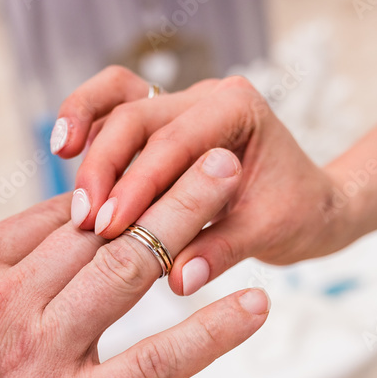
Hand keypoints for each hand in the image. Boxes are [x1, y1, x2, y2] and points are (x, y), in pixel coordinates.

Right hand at [51, 66, 358, 296]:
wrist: (313, 205)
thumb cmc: (298, 213)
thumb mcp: (268, 233)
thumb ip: (221, 251)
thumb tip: (178, 279)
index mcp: (238, 109)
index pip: (175, 141)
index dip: (138, 184)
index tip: (110, 228)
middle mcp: (207, 98)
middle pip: (136, 115)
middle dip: (105, 167)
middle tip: (86, 220)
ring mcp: (182, 106)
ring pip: (118, 104)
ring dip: (89, 143)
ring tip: (63, 177)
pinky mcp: (164, 126)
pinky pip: (117, 117)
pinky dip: (92, 134)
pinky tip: (66, 157)